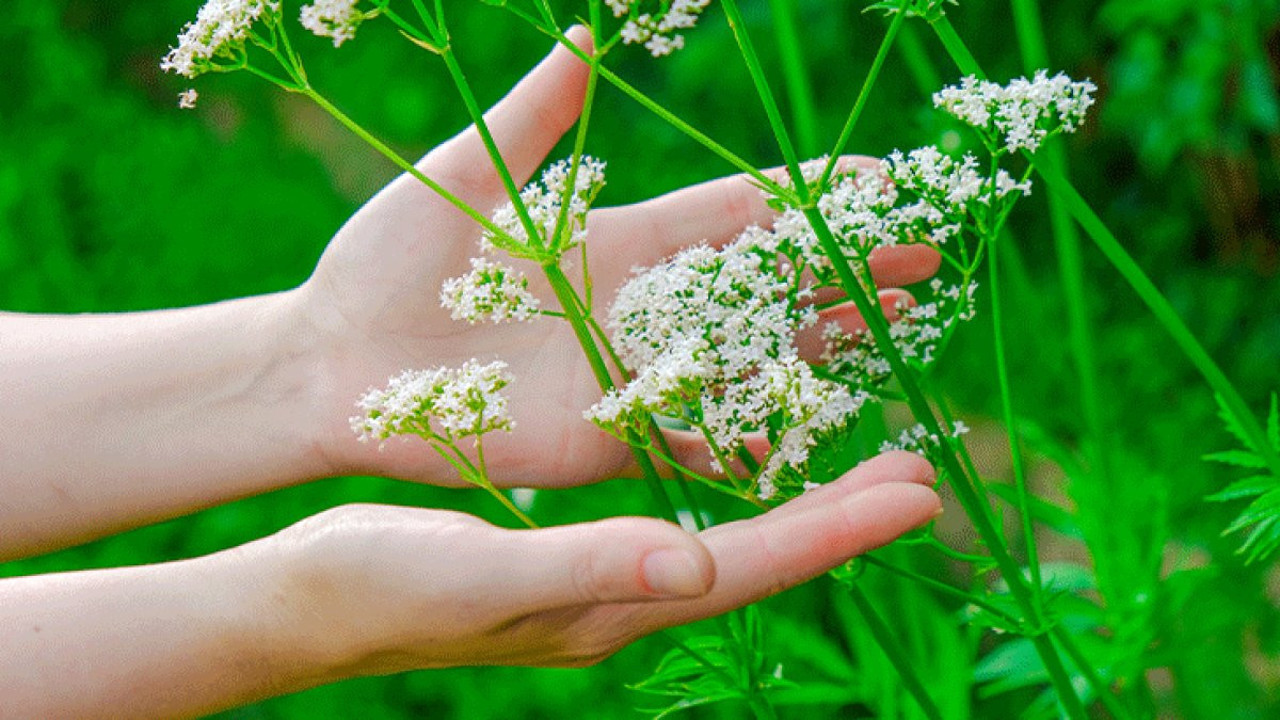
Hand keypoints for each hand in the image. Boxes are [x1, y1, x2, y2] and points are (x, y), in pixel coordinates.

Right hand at [258, 451, 938, 675]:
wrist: (312, 603)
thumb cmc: (384, 589)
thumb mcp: (485, 571)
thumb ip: (589, 563)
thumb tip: (697, 556)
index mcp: (617, 605)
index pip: (753, 565)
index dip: (838, 528)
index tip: (919, 492)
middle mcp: (626, 594)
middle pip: (758, 553)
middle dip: (838, 514)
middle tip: (917, 471)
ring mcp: (600, 575)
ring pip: (723, 526)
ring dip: (789, 491)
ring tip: (847, 444)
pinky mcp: (572, 549)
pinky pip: (669, 505)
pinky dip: (716, 473)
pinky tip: (727, 443)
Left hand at [296, 27, 939, 487]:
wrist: (331, 362)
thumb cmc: (386, 258)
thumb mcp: (463, 173)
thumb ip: (534, 117)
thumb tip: (590, 34)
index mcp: (618, 234)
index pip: (736, 211)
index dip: (808, 197)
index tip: (883, 179)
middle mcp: (641, 305)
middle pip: (765, 285)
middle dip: (845, 269)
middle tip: (927, 256)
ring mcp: (630, 373)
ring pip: (746, 360)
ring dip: (821, 346)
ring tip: (896, 328)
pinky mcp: (605, 436)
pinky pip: (695, 438)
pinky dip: (753, 439)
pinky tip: (813, 435)